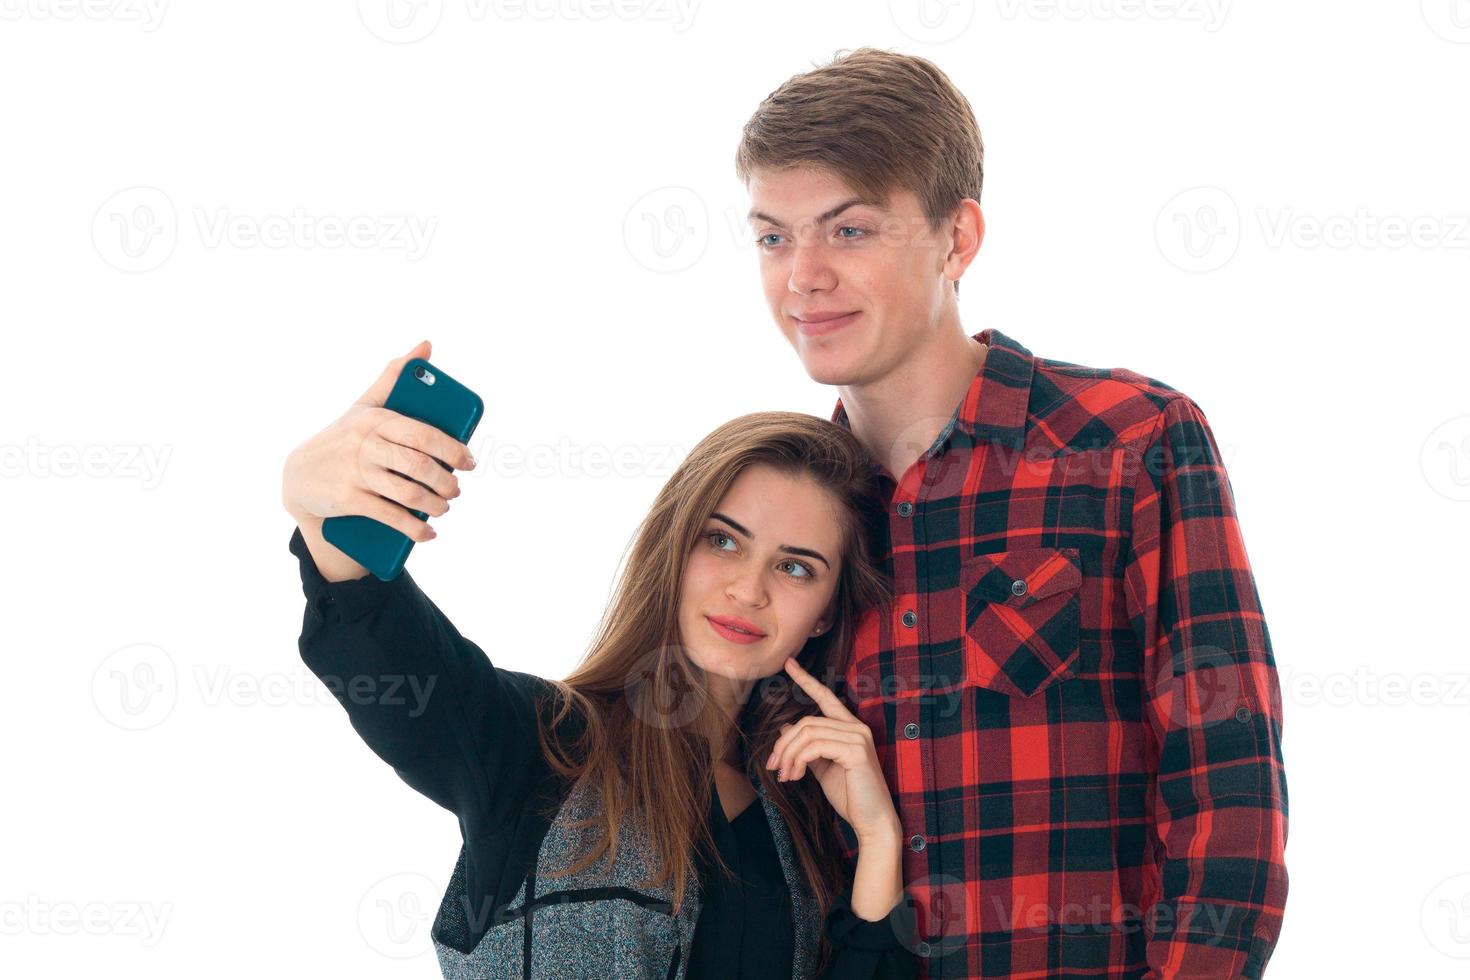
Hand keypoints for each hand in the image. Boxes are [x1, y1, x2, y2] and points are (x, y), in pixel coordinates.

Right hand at [281, 340, 477, 542]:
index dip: (453, 450)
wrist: (300, 474)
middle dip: (446, 482)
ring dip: (435, 505)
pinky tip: (428, 533)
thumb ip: (395, 376)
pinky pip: (390, 517)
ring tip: (444, 507)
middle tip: (456, 489)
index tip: (469, 461)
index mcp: (377, 419)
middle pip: (419, 466)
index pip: (424, 434)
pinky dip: (414, 529)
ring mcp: (357, 473)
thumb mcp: (366, 404)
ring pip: (408, 493)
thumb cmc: (344, 436)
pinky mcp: (350, 500)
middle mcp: (366, 444)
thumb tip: (427, 345)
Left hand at [764, 656, 900, 843]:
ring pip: (807, 733)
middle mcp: (856, 728)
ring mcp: (858, 737)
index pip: (826, 697)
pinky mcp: (856, 751)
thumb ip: (807, 748)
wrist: (872, 822)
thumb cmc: (850, 796)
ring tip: (785, 775)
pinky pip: (816, 746)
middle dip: (784, 744)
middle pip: (806, 722)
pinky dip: (799, 761)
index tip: (788, 663)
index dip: (806, 680)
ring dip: (789, 755)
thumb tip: (785, 728)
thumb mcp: (822, 769)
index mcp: (850, 728)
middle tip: (773, 766)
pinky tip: (795, 777)